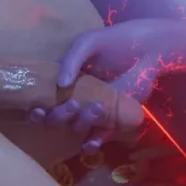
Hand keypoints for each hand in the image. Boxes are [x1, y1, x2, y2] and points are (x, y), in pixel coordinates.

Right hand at [31, 22, 160, 152]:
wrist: (148, 49)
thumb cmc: (116, 42)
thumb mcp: (88, 43)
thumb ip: (71, 60)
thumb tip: (60, 84)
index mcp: (65, 81)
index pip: (44, 100)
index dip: (37, 108)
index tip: (38, 109)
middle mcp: (76, 98)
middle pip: (57, 117)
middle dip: (58, 117)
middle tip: (73, 105)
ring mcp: (93, 110)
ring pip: (76, 128)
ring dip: (79, 124)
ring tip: (96, 108)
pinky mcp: (113, 119)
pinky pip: (98, 136)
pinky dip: (92, 143)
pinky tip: (92, 142)